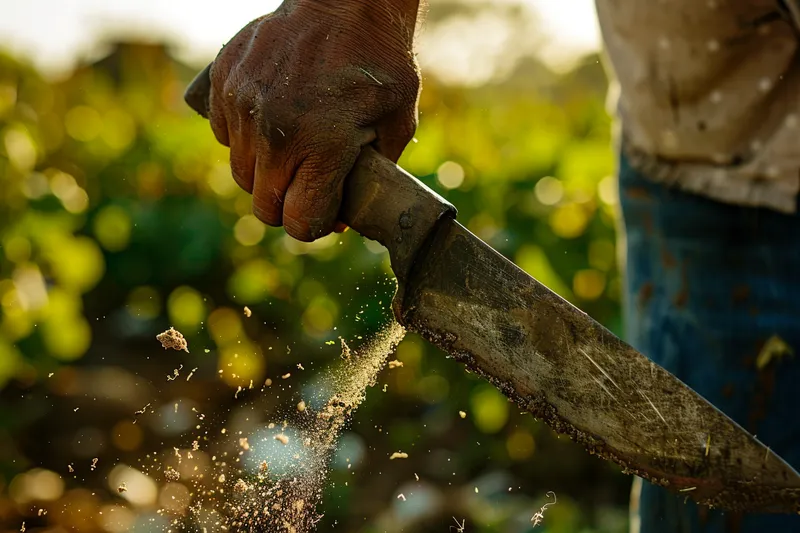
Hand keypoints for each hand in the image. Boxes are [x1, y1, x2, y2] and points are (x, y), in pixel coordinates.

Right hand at [208, 0, 420, 240]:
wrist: (346, 0)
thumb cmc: (379, 63)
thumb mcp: (398, 124)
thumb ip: (373, 176)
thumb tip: (341, 217)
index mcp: (321, 146)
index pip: (298, 220)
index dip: (314, 224)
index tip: (325, 212)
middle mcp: (274, 131)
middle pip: (264, 206)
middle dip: (288, 206)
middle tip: (308, 187)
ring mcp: (243, 105)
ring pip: (241, 174)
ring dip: (265, 173)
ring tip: (293, 150)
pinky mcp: (223, 82)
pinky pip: (222, 135)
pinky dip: (244, 139)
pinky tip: (272, 121)